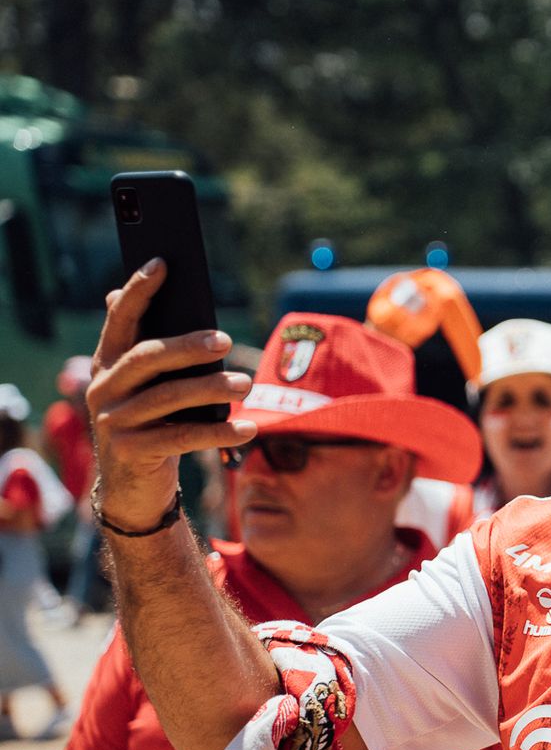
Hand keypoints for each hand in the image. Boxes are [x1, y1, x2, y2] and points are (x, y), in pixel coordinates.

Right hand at [87, 260, 254, 532]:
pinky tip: (248, 428)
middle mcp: (103, 389)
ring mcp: (114, 422)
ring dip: (211, 389)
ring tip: (246, 384)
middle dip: (187, 345)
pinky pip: (182, 437)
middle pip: (147, 357)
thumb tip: (122, 293)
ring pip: (167, 398)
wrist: (134, 486)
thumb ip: (148, 348)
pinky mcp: (132, 452)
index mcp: (108, 364)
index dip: (138, 290)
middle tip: (225, 340)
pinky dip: (219, 432)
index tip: (163, 263)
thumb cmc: (152, 423)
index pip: (120, 320)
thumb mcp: (148, 386)